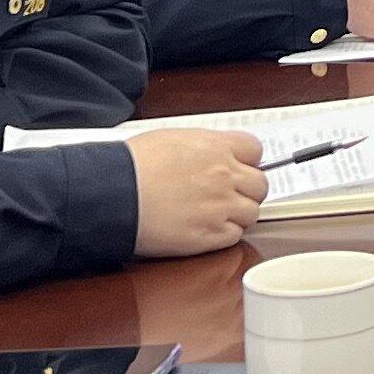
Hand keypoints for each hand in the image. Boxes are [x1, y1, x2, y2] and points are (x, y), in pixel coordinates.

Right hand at [128, 128, 267, 256]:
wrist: (114, 194)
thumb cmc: (132, 165)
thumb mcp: (172, 138)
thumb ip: (202, 146)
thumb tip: (212, 152)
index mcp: (216, 147)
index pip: (255, 150)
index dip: (248, 160)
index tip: (241, 166)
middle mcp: (224, 176)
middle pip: (260, 184)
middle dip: (247, 188)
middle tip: (231, 192)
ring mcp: (219, 207)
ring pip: (252, 212)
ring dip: (239, 212)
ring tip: (216, 212)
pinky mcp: (209, 235)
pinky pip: (235, 235)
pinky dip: (226, 233)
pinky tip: (207, 227)